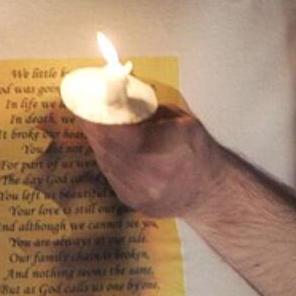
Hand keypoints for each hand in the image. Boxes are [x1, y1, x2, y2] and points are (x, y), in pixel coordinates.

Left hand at [77, 105, 226, 217]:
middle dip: (93, 128)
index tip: (85, 104)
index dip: (96, 118)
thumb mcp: (180, 120)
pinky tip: (113, 149)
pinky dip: (108, 160)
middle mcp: (150, 174)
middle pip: (106, 148)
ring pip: (106, 162)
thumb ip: (149, 110)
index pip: (116, 132)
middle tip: (85, 111)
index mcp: (164, 148)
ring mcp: (140, 192)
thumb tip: (119, 94)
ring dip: (99, 143)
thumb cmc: (198, 151)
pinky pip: (111, 176)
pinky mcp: (133, 202)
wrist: (211, 191)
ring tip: (97, 127)